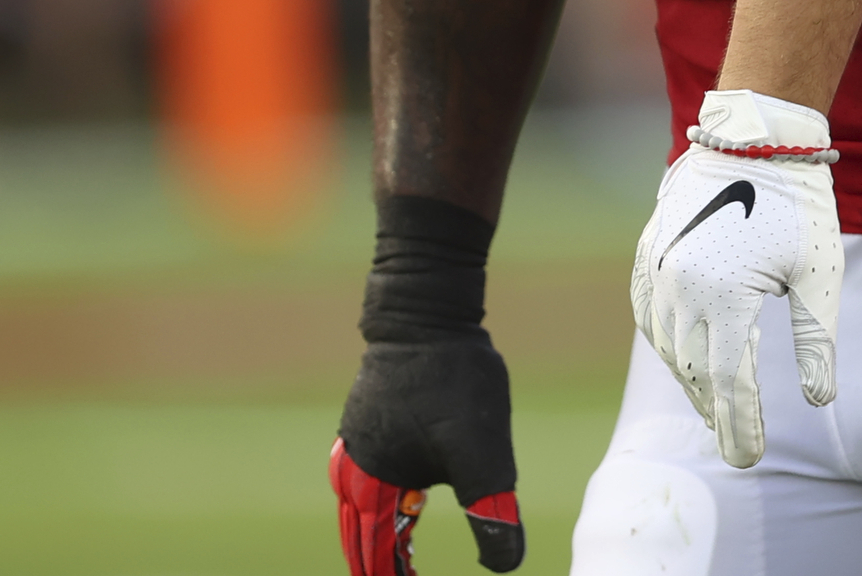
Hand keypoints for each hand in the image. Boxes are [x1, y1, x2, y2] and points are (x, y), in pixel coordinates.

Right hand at [331, 342, 524, 571]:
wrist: (429, 312)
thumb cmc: (455, 382)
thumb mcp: (484, 453)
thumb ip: (492, 511)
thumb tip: (506, 566)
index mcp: (372, 485)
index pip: (375, 554)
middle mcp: (355, 467)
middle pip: (359, 534)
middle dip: (378, 562)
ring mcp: (359, 439)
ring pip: (360, 504)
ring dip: (376, 532)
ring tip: (395, 553)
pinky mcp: (371, 416)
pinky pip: (369, 472)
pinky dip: (381, 497)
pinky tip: (403, 495)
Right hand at [630, 88, 844, 467]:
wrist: (755, 140)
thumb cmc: (799, 206)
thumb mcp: (820, 275)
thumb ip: (817, 340)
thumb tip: (821, 400)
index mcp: (725, 297)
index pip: (729, 382)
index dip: (739, 425)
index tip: (749, 459)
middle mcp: (681, 289)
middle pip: (694, 370)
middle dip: (715, 410)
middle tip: (735, 441)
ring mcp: (658, 271)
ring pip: (667, 346)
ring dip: (690, 379)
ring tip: (715, 405)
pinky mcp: (648, 254)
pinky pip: (647, 313)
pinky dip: (665, 342)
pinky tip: (682, 358)